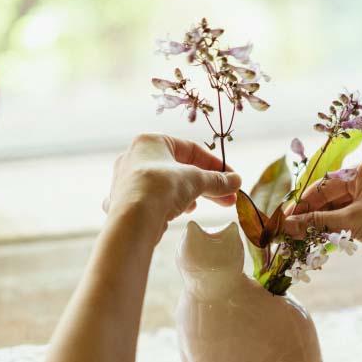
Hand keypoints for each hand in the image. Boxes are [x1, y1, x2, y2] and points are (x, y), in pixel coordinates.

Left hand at [104, 134, 240, 235]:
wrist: (133, 219)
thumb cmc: (162, 187)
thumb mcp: (196, 180)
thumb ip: (217, 180)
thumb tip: (236, 181)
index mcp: (151, 141)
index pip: (191, 149)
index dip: (216, 165)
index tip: (232, 179)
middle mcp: (135, 156)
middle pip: (180, 168)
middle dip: (206, 184)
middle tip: (228, 198)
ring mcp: (128, 180)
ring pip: (167, 184)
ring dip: (190, 194)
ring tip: (202, 207)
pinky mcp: (125, 201)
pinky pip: (154, 198)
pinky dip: (170, 203)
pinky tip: (180, 212)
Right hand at [284, 157, 361, 277]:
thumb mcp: (352, 220)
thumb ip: (318, 221)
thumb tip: (287, 224)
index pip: (325, 184)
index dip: (303, 203)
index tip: (284, 218)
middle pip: (329, 195)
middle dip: (309, 213)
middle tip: (287, 230)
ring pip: (336, 208)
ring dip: (318, 223)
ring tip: (297, 237)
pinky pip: (346, 218)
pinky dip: (331, 228)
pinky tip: (316, 238)